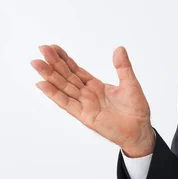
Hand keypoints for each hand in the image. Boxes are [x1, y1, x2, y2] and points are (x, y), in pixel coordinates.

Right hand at [31, 45, 154, 156]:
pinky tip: (43, 84)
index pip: (76, 70)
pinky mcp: (84, 115)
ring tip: (37, 63)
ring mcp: (84, 104)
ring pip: (63, 87)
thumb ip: (123, 67)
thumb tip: (119, 49)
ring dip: (49, 76)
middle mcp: (87, 94)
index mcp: (96, 86)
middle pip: (66, 76)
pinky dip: (54, 94)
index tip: (53, 47)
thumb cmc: (136, 109)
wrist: (139, 130)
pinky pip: (66, 103)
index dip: (64, 59)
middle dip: (54, 63)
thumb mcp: (130, 83)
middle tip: (41, 49)